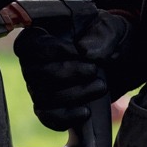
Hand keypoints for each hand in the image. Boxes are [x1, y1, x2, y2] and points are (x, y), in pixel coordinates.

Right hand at [14, 10, 140, 131]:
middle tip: (94, 70)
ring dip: (74, 94)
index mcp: (38, 37)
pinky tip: (86, 112)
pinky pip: (47, 117)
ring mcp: (37, 87)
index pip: (29, 46)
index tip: (80, 52)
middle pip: (33, 73)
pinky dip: (66, 117)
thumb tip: (85, 51)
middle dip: (66, 73)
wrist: (118, 62)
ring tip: (101, 86)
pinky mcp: (49, 107)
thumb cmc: (106, 39)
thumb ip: (100, 33)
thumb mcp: (110, 28)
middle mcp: (31, 63)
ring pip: (42, 97)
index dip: (53, 51)